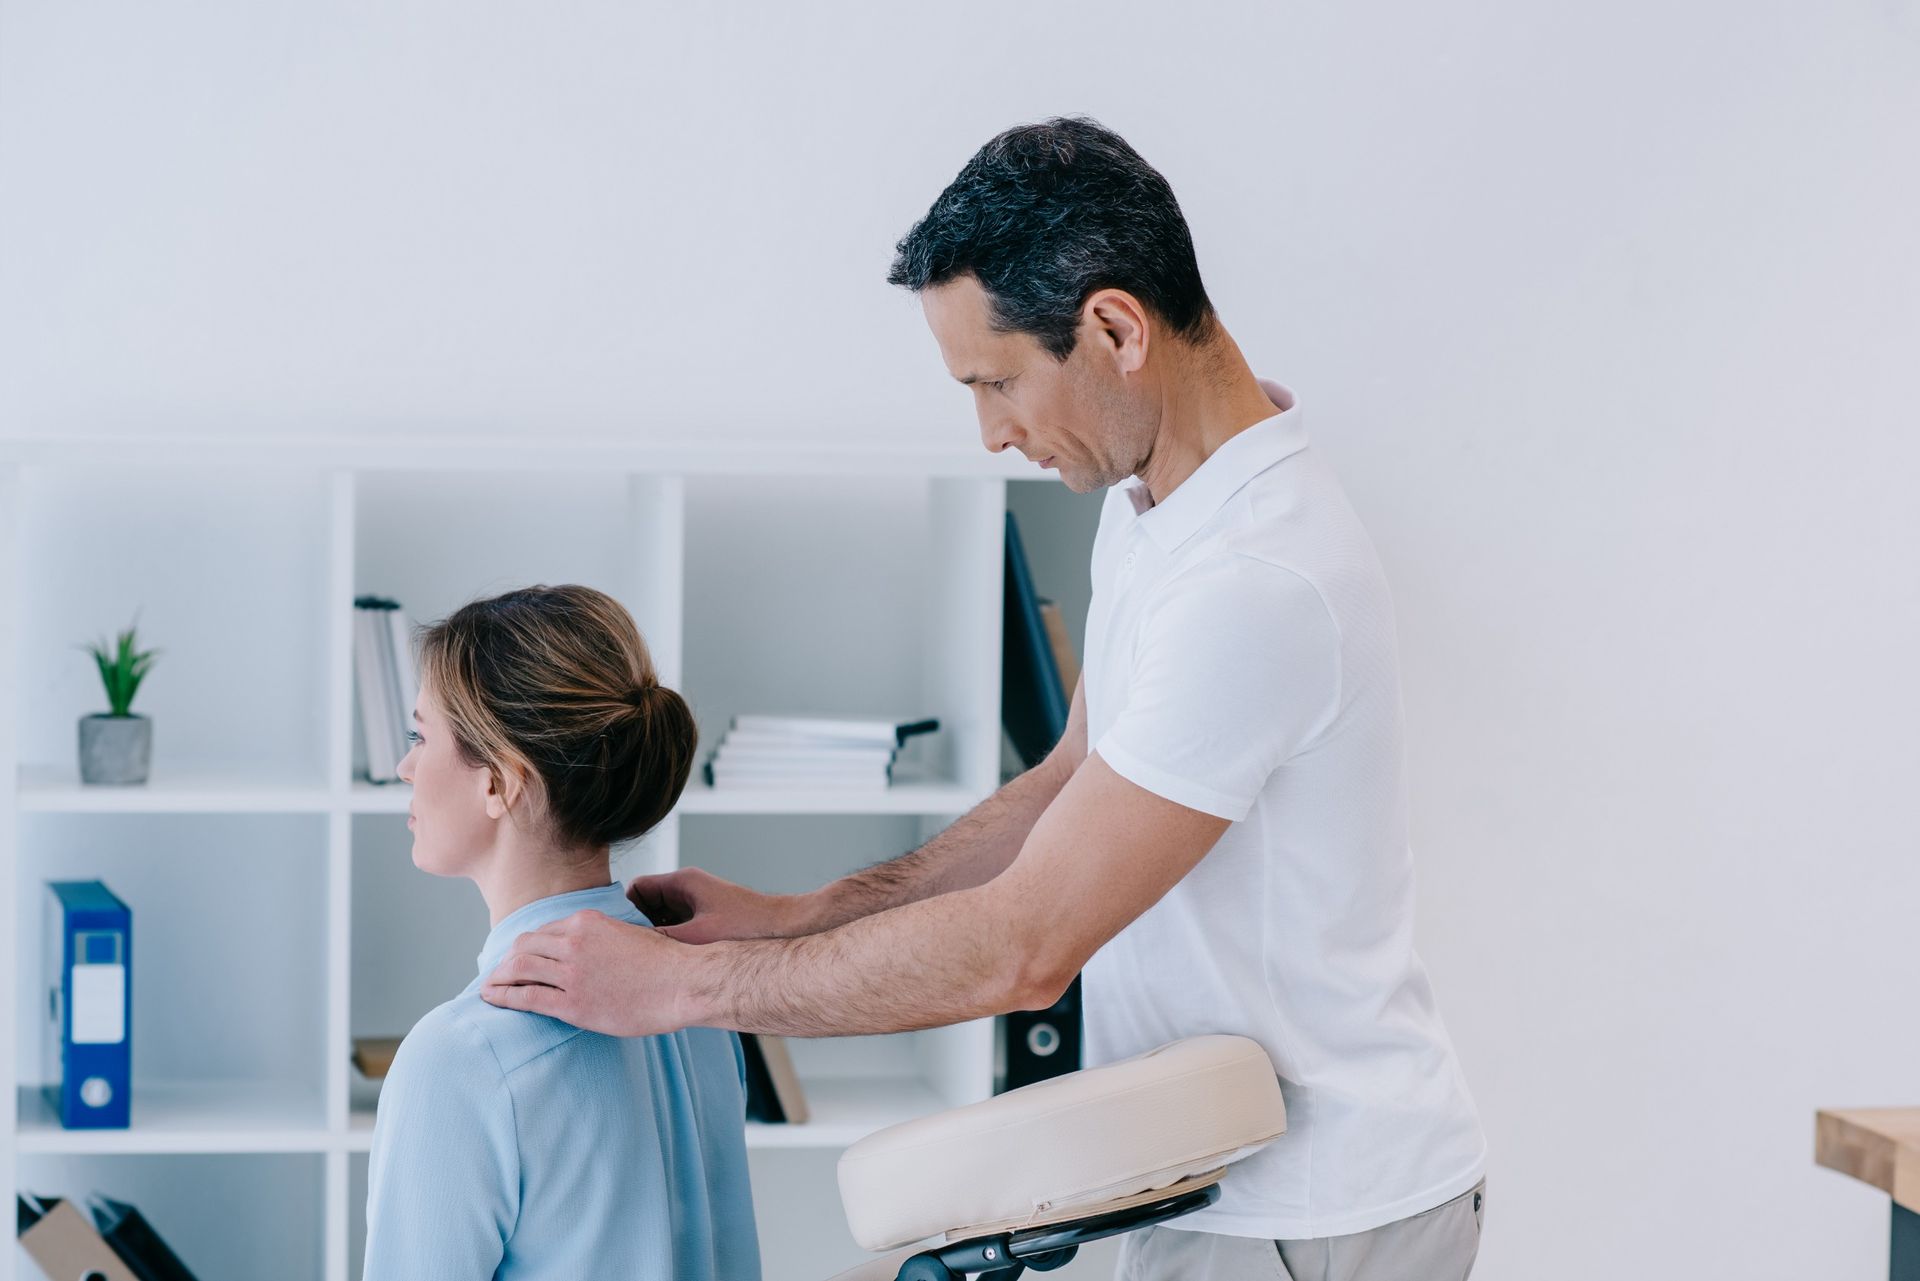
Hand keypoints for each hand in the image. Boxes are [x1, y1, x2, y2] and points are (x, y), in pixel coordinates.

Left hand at [479, 909, 702, 1035]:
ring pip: (519, 968)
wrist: (683, 983)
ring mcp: (572, 973)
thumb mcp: (630, 934)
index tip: (518, 957)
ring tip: (489, 987)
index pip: (543, 931)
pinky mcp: (573, 1003)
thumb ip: (603, 938)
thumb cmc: (665, 964)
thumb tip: (593, 950)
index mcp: (587, 922)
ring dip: (499, 978)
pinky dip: (504, 996)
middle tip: (499, 973)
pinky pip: (527, 997)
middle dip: (506, 960)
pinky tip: (492, 999)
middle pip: (524, 946)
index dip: (526, 946)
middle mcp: (574, 942)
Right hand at [626, 866, 811, 943]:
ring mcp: (697, 905)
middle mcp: (688, 890)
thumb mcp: (695, 937)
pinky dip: (670, 943)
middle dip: (636, 928)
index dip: (622, 911)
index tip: (615, 936)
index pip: (636, 889)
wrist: (786, 930)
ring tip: (647, 961)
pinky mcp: (706, 920)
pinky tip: (669, 964)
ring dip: (654, 938)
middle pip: (646, 906)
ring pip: (661, 919)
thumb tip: (627, 950)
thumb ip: (659, 940)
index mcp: (683, 882)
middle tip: (628, 953)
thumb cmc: (748, 926)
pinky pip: (677, 928)